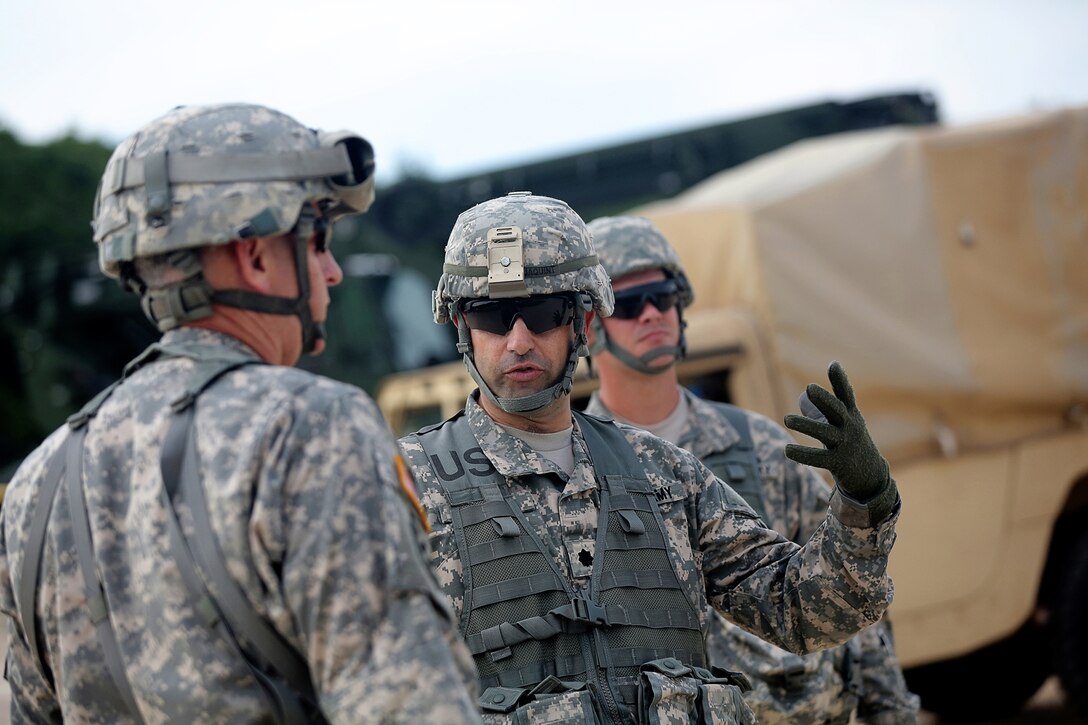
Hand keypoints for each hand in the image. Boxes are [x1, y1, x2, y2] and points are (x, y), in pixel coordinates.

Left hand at [783, 361, 888, 501]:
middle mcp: (850, 427)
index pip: (846, 395)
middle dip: (825, 399)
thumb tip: (802, 396)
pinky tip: (787, 449)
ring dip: (806, 426)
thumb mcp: (838, 425)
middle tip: (810, 387)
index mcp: (850, 415)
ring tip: (787, 419)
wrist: (870, 476)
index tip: (833, 364)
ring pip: (825, 433)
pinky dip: (803, 454)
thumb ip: (819, 410)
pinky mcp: (839, 463)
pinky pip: (819, 458)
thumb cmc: (849, 443)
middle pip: (838, 410)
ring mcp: (845, 445)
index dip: (840, 379)